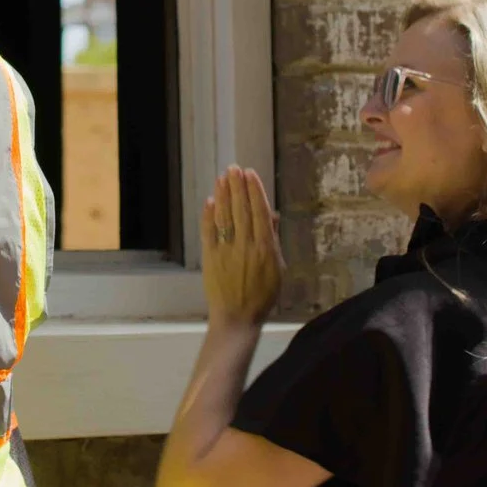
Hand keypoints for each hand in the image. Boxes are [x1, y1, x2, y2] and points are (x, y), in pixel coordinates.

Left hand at [201, 166, 283, 331]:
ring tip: (222, 178)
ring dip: (223, 195)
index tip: (250, 174)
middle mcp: (246, 245)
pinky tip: (210, 201)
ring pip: (224, 216)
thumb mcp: (278, 269)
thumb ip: (274, 240)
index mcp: (265, 248)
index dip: (255, 191)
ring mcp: (226, 250)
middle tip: (234, 169)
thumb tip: (272, 216)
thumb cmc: (263, 295)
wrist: (237, 317)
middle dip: (237, 186)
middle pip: (241, 209)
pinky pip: (209, 231)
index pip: (260, 212)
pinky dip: (209, 215)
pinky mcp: (210, 256)